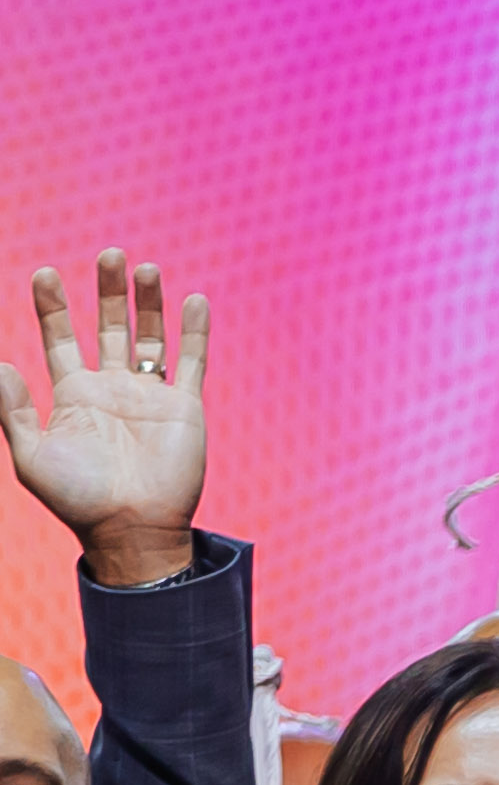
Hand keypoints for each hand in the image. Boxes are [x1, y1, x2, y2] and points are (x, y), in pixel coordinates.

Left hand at [4, 252, 212, 586]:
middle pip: (108, 327)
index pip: (60, 339)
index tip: (45, 274)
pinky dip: (195, 331)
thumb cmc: (77, 498)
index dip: (52, 307)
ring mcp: (150, 396)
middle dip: (106, 291)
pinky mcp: (185, 407)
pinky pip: (193, 362)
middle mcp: (112, 389)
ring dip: (148, 303)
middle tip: (108, 254)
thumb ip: (12, 408)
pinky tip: (193, 300)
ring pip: (150, 337)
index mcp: (74, 396)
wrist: (132, 529)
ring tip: (145, 268)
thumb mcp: (29, 453)